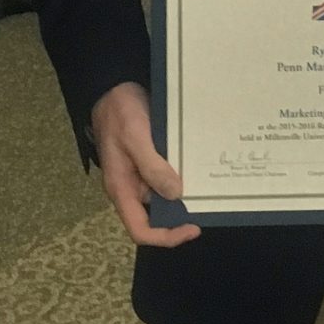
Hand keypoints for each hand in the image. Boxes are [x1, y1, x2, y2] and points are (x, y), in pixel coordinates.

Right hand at [91, 82, 199, 247]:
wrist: (113, 86)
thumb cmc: (120, 112)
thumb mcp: (136, 137)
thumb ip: (153, 167)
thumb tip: (175, 194)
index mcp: (122, 189)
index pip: (141, 230)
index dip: (166, 237)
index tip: (192, 227)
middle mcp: (131, 187)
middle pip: (155, 217)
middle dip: (180, 215)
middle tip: (209, 204)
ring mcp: (140, 175)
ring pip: (164, 197)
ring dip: (184, 195)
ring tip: (209, 187)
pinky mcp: (149, 162)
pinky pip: (166, 177)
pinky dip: (182, 177)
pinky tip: (198, 169)